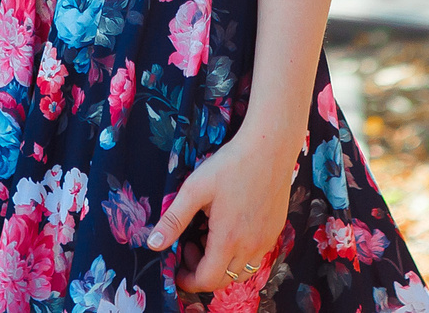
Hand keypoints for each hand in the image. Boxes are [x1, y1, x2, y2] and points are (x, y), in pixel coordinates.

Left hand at [147, 128, 299, 294]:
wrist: (270, 148)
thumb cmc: (231, 165)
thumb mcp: (195, 189)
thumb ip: (174, 219)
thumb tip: (153, 244)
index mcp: (228, 239)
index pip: (207, 280)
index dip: (188, 280)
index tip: (177, 268)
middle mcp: (250, 246)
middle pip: (224, 280)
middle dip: (201, 272)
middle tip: (189, 247)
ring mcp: (266, 240)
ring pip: (242, 272)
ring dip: (222, 266)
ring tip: (209, 239)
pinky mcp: (275, 231)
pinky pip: (256, 257)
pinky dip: (239, 255)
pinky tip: (231, 230)